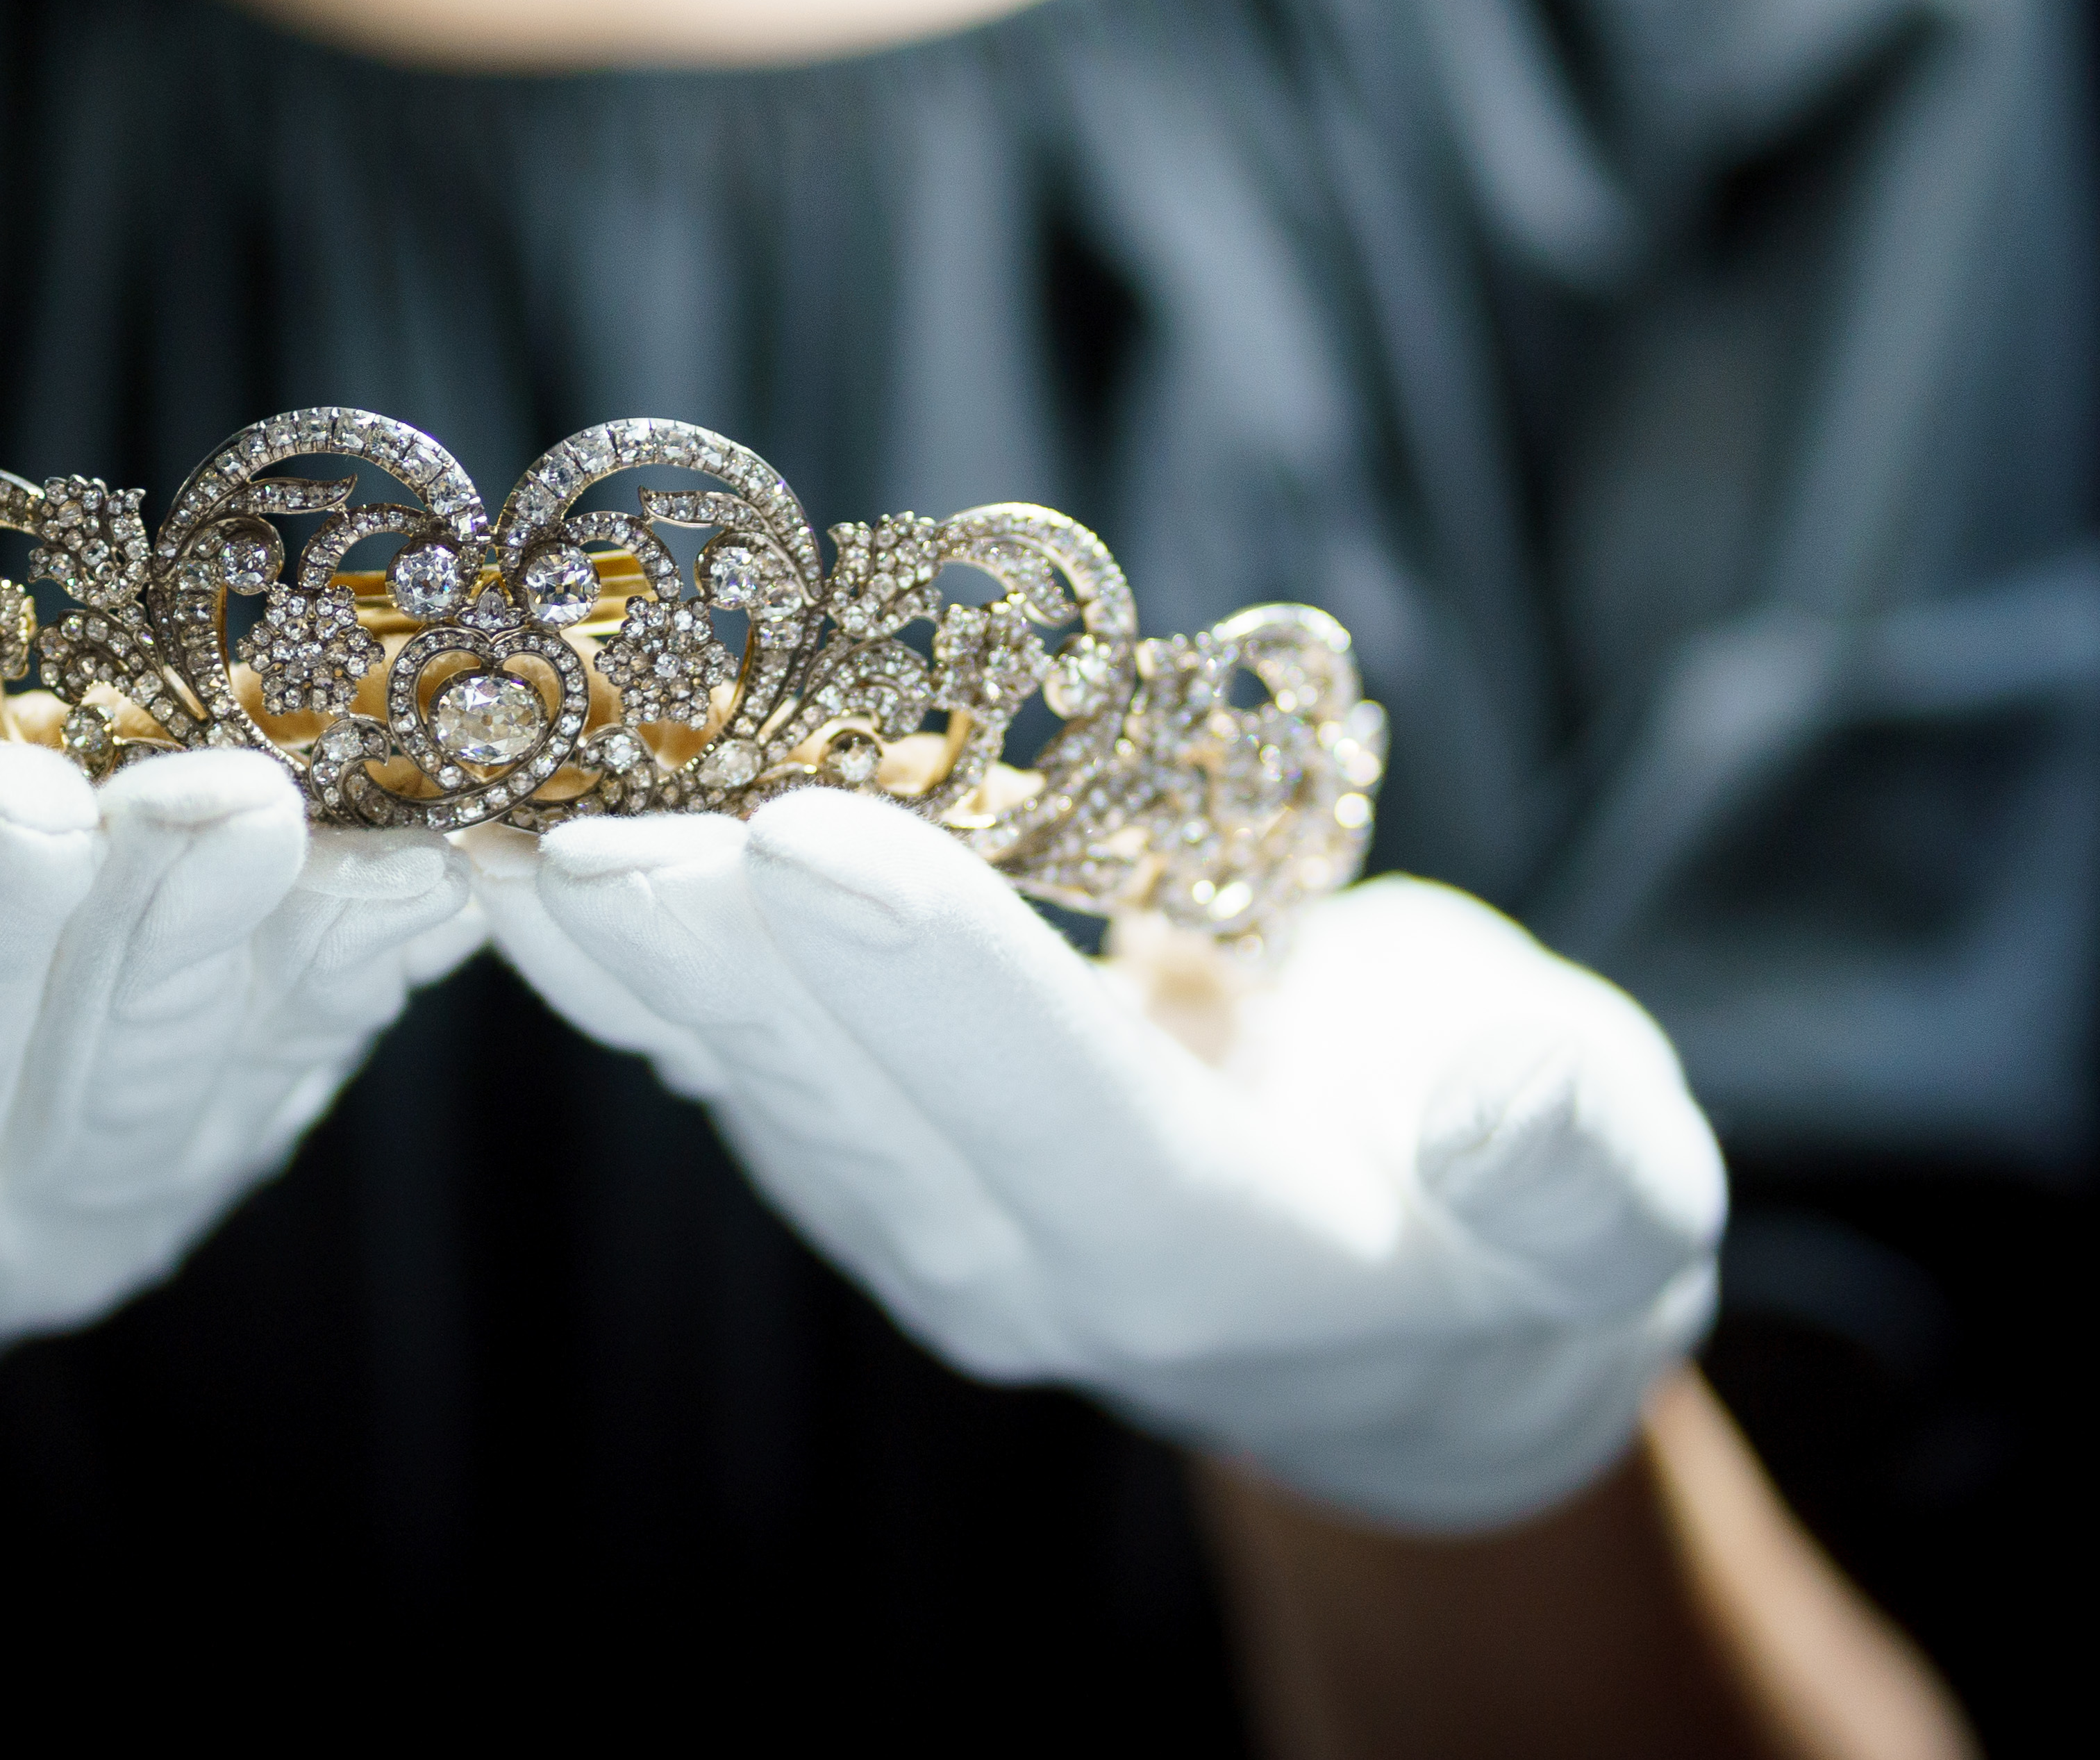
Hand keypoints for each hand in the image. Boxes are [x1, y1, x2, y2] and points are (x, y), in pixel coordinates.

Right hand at [0, 744, 475, 1457]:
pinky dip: (395, 939)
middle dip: (170, 915)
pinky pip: (331, 1022)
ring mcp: (161, 1172)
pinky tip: (460, 851)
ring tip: (388, 827)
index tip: (3, 798)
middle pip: (114, 1057)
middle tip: (224, 799)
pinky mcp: (241, 1111)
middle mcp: (30, 1210)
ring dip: (322, 924)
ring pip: (253, 1043)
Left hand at [474, 792, 1722, 1529]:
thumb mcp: (1607, 1190)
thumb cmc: (1521, 1207)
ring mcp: (913, 1202)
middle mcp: (1019, 1253)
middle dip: (701, 933)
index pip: (1053, 1111)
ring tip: (492, 788)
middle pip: (843, 1082)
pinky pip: (728, 1022)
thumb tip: (1517, 1125)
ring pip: (746, 1056)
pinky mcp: (856, 1133)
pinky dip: (631, 920)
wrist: (1414, 1312)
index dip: (932, 975)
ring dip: (617, 926)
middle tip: (564, 796)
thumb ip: (1575, 1168)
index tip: (807, 841)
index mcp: (1210, 1257)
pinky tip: (525, 813)